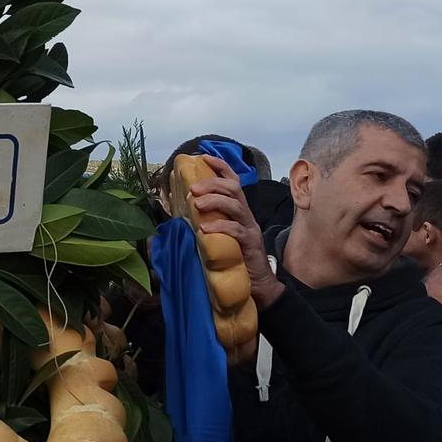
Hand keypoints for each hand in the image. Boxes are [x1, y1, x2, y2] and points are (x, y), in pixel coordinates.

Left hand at [189, 156, 280, 308]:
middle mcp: (246, 215)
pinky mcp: (250, 243)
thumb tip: (183, 215)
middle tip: (193, 189)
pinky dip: (219, 226)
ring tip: (196, 204)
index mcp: (239, 210)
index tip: (204, 157)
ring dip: (214, 201)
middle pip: (233, 189)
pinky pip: (236, 230)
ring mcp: (249, 228)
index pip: (233, 181)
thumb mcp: (221, 236)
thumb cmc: (236, 258)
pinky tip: (204, 229)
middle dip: (212, 183)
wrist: (259, 284)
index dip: (221, 167)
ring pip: (235, 205)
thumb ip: (208, 222)